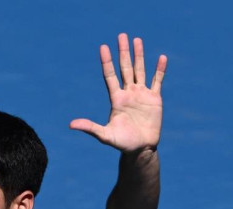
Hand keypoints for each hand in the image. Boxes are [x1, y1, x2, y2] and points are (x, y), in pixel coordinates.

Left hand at [70, 34, 166, 152]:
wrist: (140, 149)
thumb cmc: (122, 143)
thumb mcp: (105, 135)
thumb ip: (90, 128)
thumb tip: (71, 125)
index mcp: (116, 99)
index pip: (110, 75)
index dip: (107, 62)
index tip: (103, 47)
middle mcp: (128, 93)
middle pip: (125, 68)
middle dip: (123, 52)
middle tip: (121, 35)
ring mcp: (141, 94)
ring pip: (139, 70)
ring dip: (139, 55)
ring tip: (137, 40)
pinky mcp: (154, 99)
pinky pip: (157, 81)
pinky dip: (160, 70)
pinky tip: (161, 57)